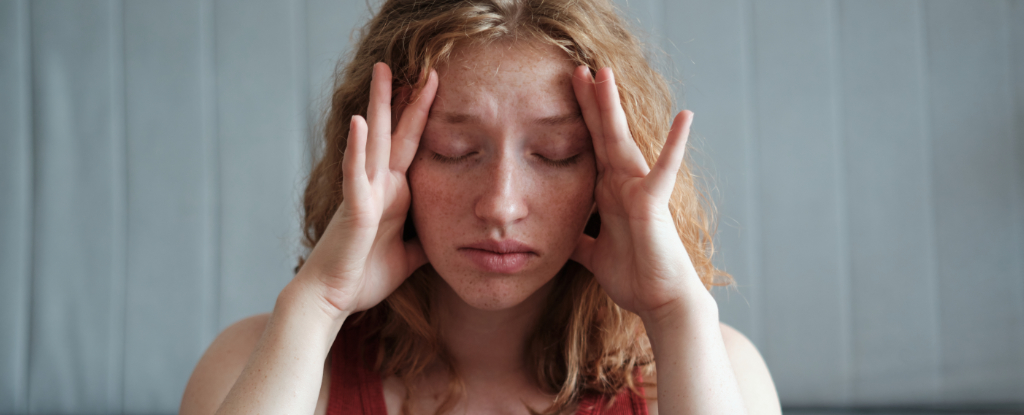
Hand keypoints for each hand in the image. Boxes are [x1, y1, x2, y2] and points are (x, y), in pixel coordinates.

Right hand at [294, 62, 437, 318]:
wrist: (331, 299)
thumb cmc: (362, 276)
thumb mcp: (409, 255)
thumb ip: (425, 239)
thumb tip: (449, 234)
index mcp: (392, 193)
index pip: (410, 146)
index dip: (421, 115)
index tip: (434, 84)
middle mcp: (376, 185)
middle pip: (390, 132)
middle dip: (397, 97)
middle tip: (400, 62)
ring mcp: (363, 193)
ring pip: (371, 141)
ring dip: (376, 107)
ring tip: (382, 73)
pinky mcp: (354, 209)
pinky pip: (355, 174)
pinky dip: (356, 148)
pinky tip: (358, 123)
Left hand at [570, 66, 709, 322]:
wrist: (660, 300)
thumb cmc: (633, 276)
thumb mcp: (593, 255)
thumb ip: (580, 240)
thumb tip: (562, 237)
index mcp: (609, 191)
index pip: (589, 147)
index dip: (578, 118)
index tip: (566, 90)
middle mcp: (624, 183)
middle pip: (602, 134)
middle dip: (590, 101)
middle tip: (577, 66)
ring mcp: (640, 189)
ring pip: (622, 140)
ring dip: (613, 107)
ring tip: (605, 73)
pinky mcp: (654, 203)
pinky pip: (664, 170)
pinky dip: (674, 144)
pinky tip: (685, 115)